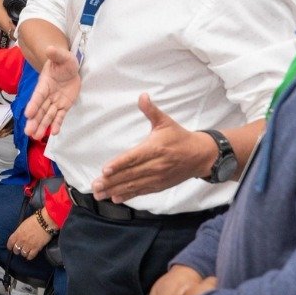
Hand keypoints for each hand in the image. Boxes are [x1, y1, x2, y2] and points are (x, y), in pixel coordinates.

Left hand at [6, 214, 51, 260]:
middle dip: (17, 250)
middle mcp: (22, 240)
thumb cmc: (34, 220)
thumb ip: (19, 232)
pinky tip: (30, 255)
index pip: (10, 243)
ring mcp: (29, 245)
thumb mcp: (23, 224)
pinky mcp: (36, 248)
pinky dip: (30, 256)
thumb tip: (18, 236)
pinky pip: (31, 256)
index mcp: (18, 233)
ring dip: (24, 253)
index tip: (11, 247)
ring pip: (23, 254)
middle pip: (16, 250)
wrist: (45, 222)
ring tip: (26, 252)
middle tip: (19, 250)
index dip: (10, 246)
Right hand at [24, 46, 81, 138]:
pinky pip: (60, 116)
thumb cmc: (63, 61)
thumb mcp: (62, 56)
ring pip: (48, 115)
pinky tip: (55, 132)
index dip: (33, 104)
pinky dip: (57, 124)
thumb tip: (49, 49)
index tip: (27, 114)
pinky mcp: (64, 105)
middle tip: (28, 132)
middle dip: (35, 120)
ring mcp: (55, 101)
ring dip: (42, 126)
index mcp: (44, 84)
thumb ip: (56, 54)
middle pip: (40, 109)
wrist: (70, 67)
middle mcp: (47, 95)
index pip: (38, 95)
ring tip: (36, 137)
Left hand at [92, 95, 218, 202]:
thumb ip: (151, 110)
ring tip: (99, 194)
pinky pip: (141, 191)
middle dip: (111, 181)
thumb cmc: (180, 137)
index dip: (119, 164)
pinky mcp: (159, 185)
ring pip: (133, 185)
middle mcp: (155, 165)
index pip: (134, 158)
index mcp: (155, 149)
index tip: (105, 170)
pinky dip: (128, 195)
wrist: (200, 156)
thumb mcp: (166, 121)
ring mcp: (157, 177)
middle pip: (130, 174)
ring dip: (115, 190)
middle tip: (95, 186)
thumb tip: (142, 96)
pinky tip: (115, 198)